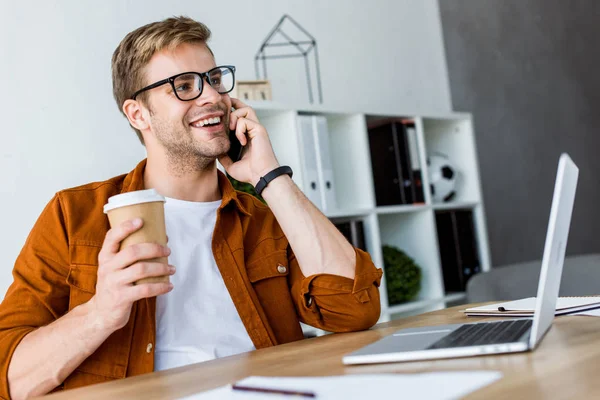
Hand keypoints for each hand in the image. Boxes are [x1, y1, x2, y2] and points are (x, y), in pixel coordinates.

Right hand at [90, 218, 174, 332]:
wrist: (101, 313)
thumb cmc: (114, 284)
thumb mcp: (115, 267)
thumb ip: (130, 254)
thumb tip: (163, 238)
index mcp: (105, 257)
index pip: (111, 237)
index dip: (125, 227)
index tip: (141, 220)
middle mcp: (107, 268)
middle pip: (132, 252)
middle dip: (154, 248)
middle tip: (168, 250)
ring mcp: (113, 283)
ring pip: (141, 270)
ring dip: (161, 267)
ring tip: (172, 268)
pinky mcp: (122, 298)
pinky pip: (145, 289)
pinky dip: (161, 287)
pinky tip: (169, 286)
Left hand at [218, 98, 279, 184]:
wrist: (261, 176)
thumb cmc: (249, 172)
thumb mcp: (230, 163)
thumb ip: (223, 154)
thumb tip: (215, 148)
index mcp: (247, 135)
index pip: (239, 117)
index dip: (230, 111)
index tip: (219, 114)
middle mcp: (252, 129)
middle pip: (244, 106)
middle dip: (232, 105)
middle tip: (223, 114)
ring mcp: (257, 128)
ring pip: (245, 109)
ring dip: (234, 117)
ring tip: (231, 130)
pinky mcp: (259, 129)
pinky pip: (245, 121)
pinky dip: (239, 130)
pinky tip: (242, 141)